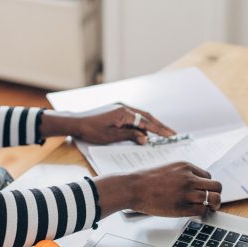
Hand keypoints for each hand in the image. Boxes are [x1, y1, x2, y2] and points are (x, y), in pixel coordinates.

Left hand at [41, 104, 175, 144]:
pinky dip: (140, 124)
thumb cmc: (90, 130)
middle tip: (172, 134)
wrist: (75, 123)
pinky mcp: (115, 110)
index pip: (146, 122)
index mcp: (124, 112)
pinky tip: (143, 131)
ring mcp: (119, 108)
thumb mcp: (111, 137)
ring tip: (161, 134)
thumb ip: (130, 136)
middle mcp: (123, 107)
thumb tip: (145, 139)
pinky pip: (132, 117)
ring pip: (140, 116)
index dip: (159, 129)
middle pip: (146, 116)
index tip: (171, 135)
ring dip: (150, 125)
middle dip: (159, 125)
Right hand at [96, 162, 221, 217]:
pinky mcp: (182, 207)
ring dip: (212, 205)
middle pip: (217, 186)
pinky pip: (202, 210)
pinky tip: (196, 212)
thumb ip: (182, 173)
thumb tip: (194, 183)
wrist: (132, 187)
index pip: (208, 175)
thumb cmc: (145, 179)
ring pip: (213, 199)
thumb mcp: (167, 168)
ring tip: (208, 208)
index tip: (201, 190)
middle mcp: (189, 178)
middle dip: (216, 194)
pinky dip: (202, 212)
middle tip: (211, 200)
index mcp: (185, 166)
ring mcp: (186, 193)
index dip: (206, 185)